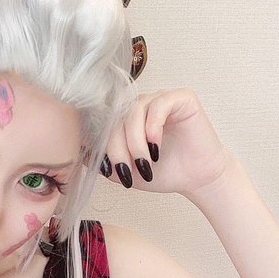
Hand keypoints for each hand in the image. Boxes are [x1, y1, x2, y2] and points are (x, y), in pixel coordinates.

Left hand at [100, 87, 234, 197]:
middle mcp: (142, 105)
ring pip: (135, 111)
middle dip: (118, 148)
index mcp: (127, 119)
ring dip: (135, 141)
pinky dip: (153, 128)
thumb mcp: (126, 171)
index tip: (109, 169)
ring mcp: (161, 99)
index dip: (103, 145)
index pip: (105, 123)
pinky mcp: (182, 98)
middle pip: (117, 118)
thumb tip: (81, 152)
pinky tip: (156, 148)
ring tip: (145, 163)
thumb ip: (105, 160)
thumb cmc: (165, 172)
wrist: (197, 179)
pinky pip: (159, 105)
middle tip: (127, 171)